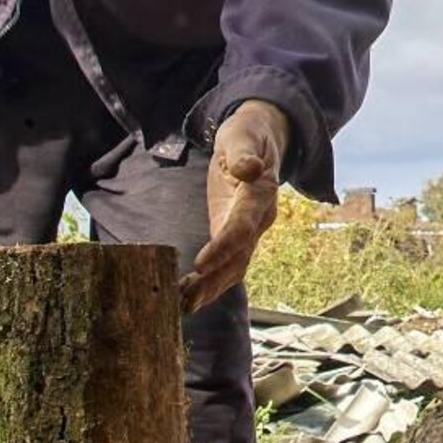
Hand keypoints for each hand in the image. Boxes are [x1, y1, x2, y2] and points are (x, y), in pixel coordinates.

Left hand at [183, 100, 289, 313]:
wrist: (259, 141)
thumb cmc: (246, 135)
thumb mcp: (242, 136)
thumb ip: (244, 152)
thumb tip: (250, 168)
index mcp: (260, 195)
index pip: (242, 226)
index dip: (223, 247)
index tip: (200, 264)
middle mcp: (258, 219)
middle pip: (239, 256)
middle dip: (213, 280)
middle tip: (185, 299)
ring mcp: (249, 230)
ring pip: (235, 267)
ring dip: (211, 289)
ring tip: (183, 306)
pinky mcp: (235, 235)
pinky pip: (227, 265)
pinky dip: (211, 283)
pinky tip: (190, 298)